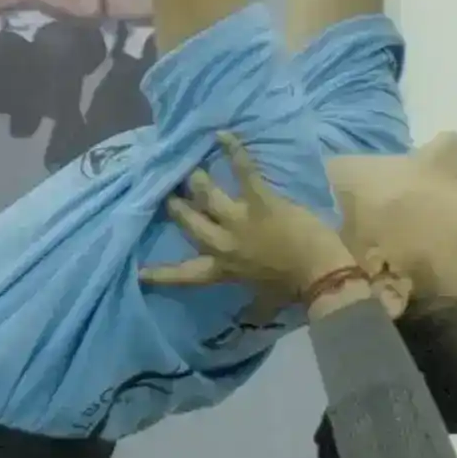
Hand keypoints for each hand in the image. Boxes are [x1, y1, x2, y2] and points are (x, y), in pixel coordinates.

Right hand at [146, 143, 374, 308]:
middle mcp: (222, 244)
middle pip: (189, 221)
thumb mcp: (264, 302)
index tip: (138, 270)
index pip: (183, 274)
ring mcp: (238, 220)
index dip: (159, 272)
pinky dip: (233, 150)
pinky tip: (222, 134)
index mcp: (222, 270)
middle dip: (177, 205)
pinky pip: (243, 171)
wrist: (319, 273)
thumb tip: (246, 323)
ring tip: (191, 167)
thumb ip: (250, 308)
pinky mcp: (260, 201)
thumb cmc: (294, 290)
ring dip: (197, 180)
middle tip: (170, 192)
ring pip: (207, 194)